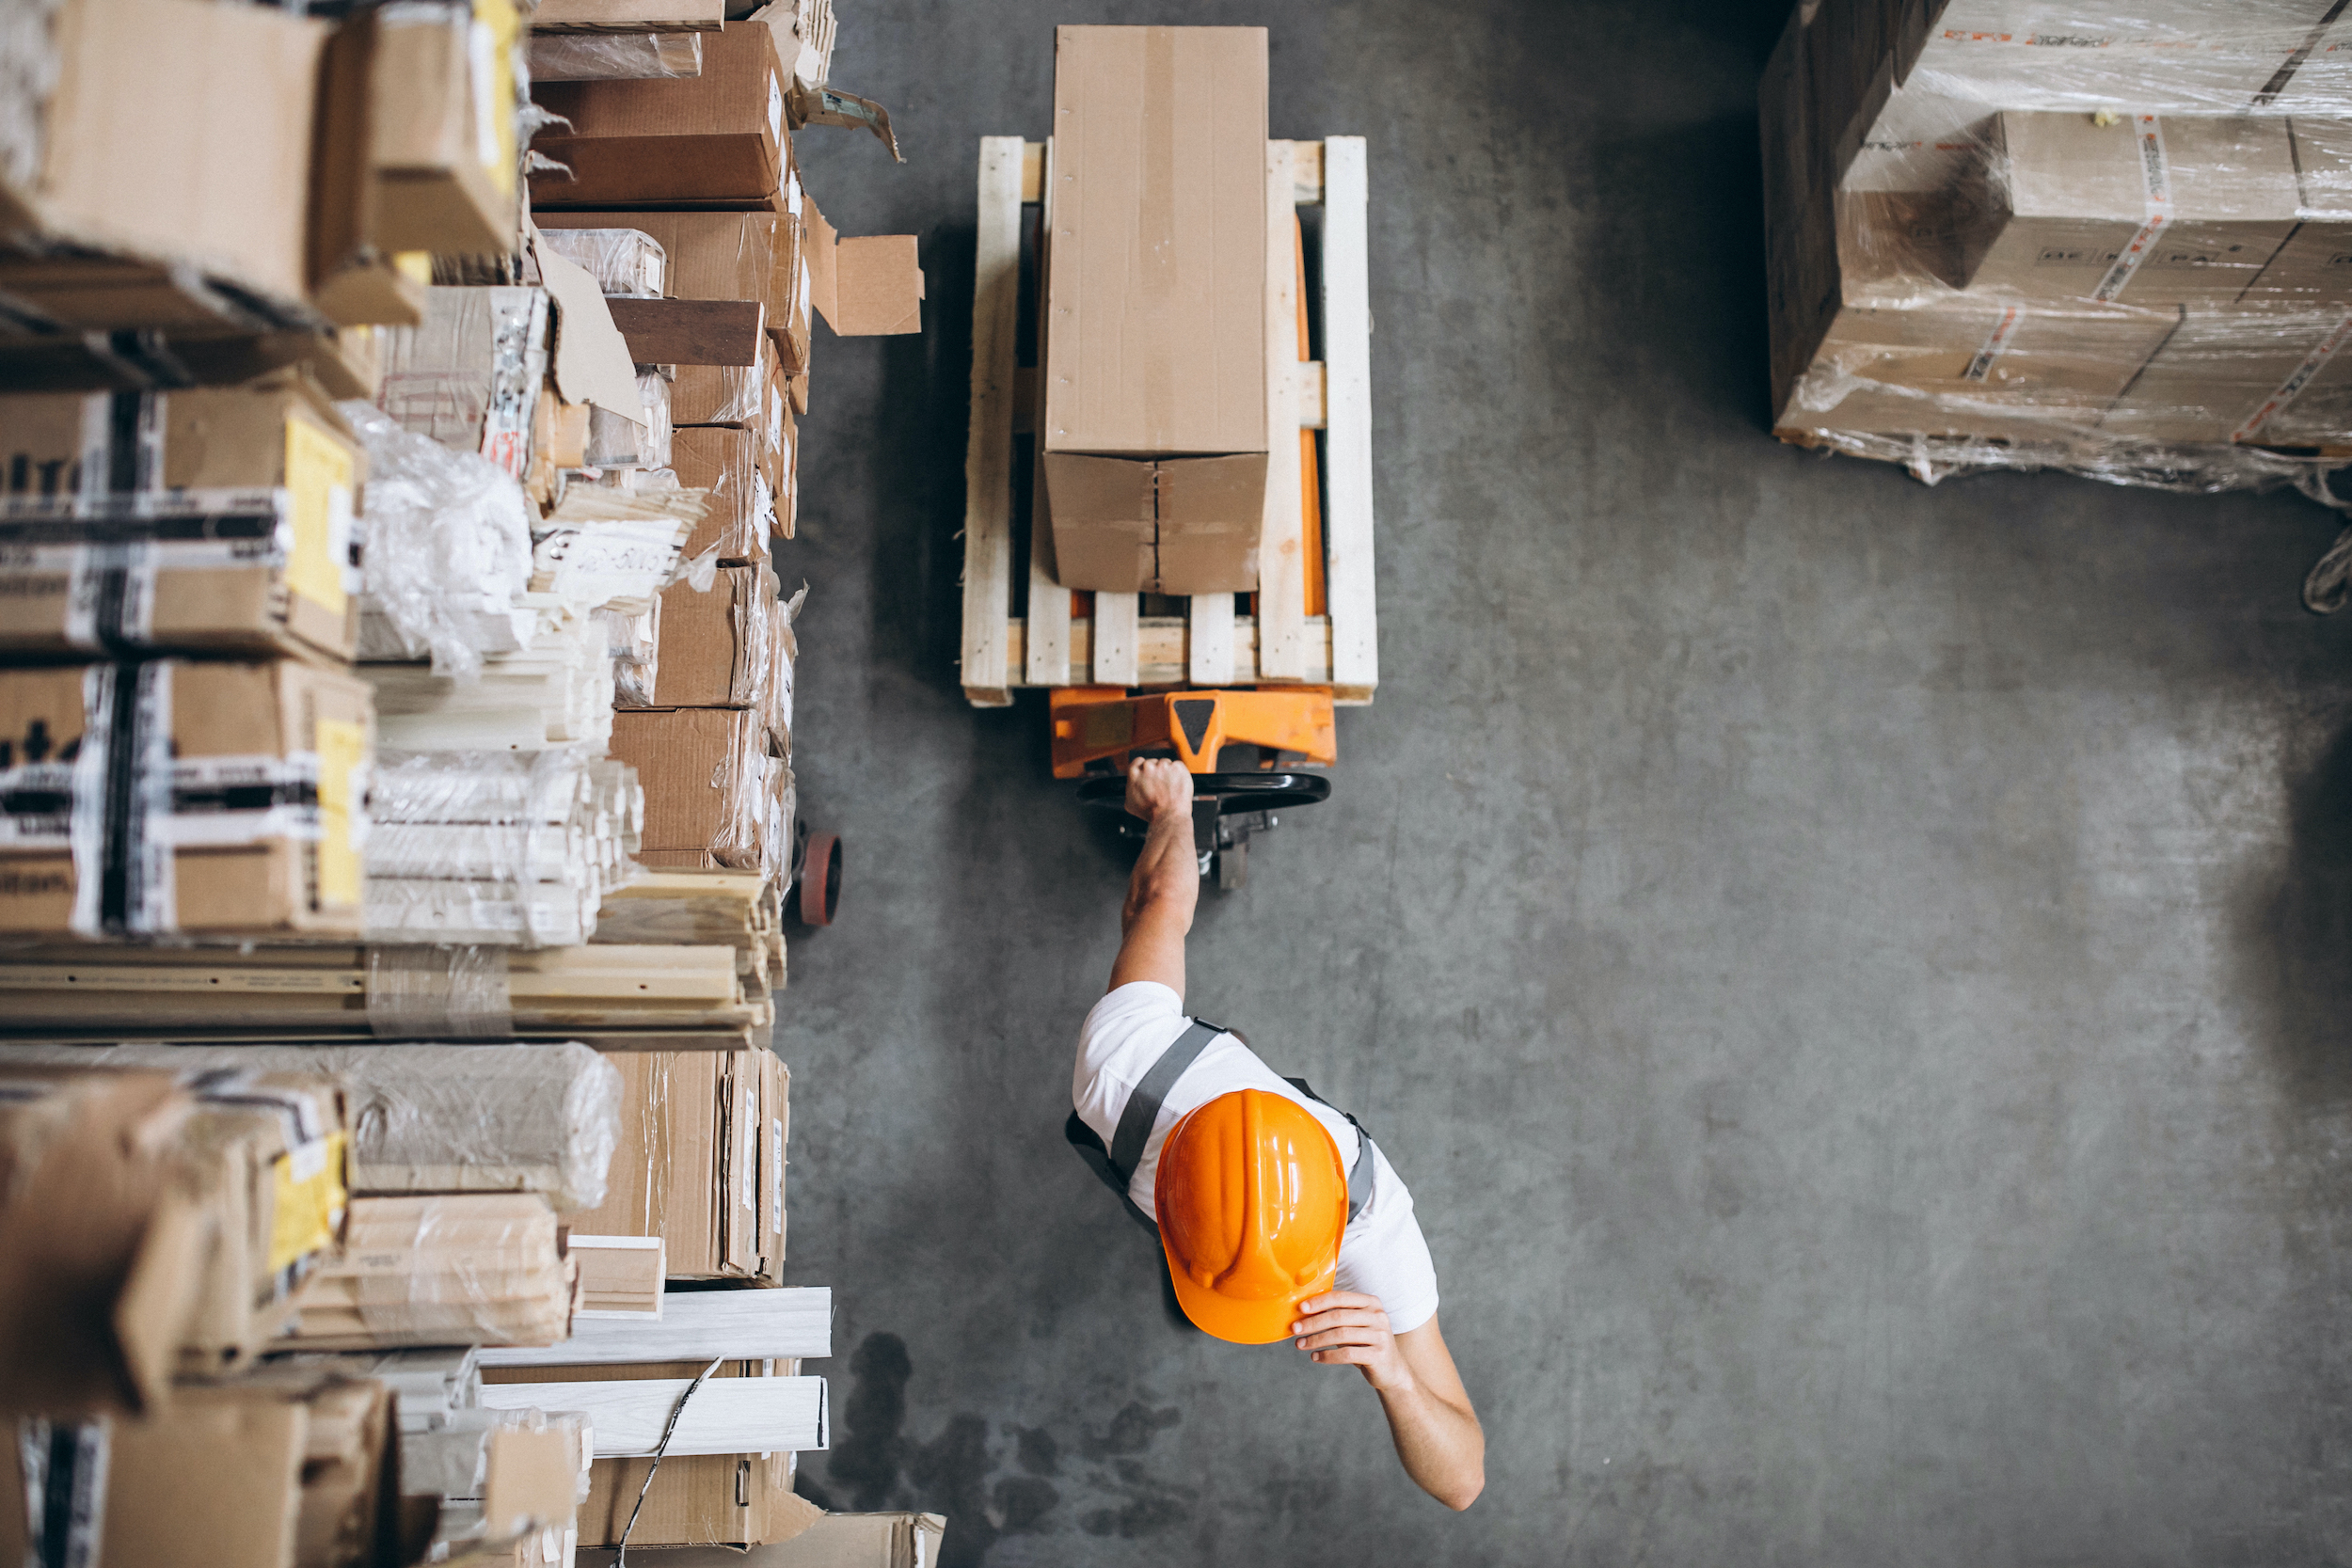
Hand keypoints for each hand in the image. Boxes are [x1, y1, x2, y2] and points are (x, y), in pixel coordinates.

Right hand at [1124, 757, 1193, 824]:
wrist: (1168, 816)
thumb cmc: (1151, 812)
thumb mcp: (1130, 803)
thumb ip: (1130, 788)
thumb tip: (1133, 784)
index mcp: (1135, 773)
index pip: (1139, 761)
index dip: (1144, 768)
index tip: (1150, 773)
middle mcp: (1148, 766)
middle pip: (1153, 763)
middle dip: (1158, 772)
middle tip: (1161, 785)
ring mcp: (1164, 765)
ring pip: (1166, 764)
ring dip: (1168, 773)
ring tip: (1170, 788)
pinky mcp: (1177, 767)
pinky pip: (1178, 766)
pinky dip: (1179, 774)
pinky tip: (1177, 785)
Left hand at [1292, 1292, 1413, 1393]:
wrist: (1391, 1371)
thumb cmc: (1366, 1344)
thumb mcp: (1355, 1326)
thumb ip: (1337, 1316)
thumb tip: (1303, 1314)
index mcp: (1371, 1302)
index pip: (1341, 1297)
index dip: (1319, 1302)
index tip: (1300, 1308)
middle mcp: (1378, 1315)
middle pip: (1338, 1316)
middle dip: (1313, 1323)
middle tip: (1295, 1329)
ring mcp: (1380, 1335)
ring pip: (1340, 1335)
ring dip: (1316, 1340)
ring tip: (1300, 1344)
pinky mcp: (1379, 1354)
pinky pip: (1347, 1354)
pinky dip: (1327, 1356)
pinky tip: (1315, 1357)